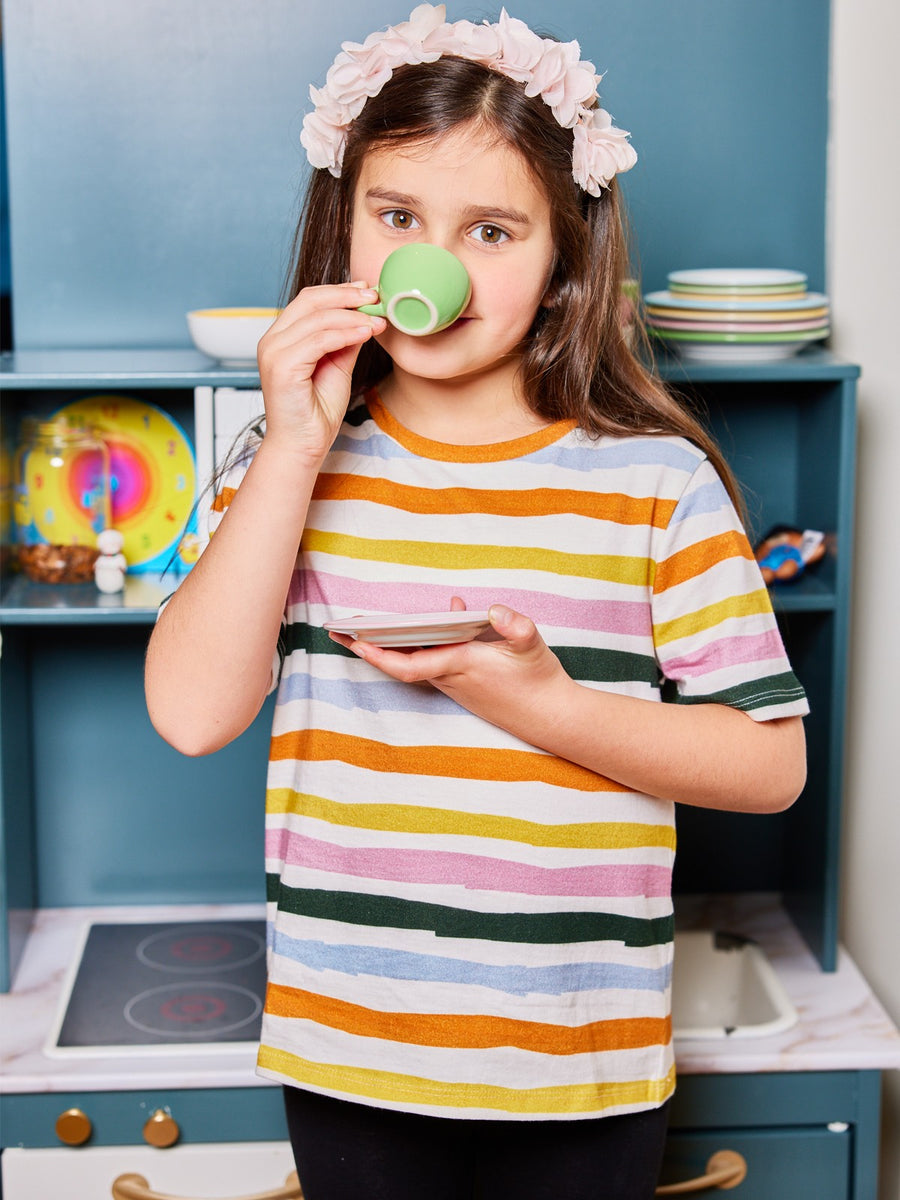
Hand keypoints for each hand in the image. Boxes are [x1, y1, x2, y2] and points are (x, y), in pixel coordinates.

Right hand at [256, 283, 385, 463]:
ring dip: (353, 316)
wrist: (302, 446)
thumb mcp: (337, 366)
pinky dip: (347, 334)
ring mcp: (274, 352)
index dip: (340, 291)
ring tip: (378, 320)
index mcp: (281, 337)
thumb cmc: (316, 412)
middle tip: (376, 297)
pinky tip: (367, 334)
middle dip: (347, 295)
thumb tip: (365, 316)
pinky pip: (320, 340)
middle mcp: (272, 340)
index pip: (309, 299)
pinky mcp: (283, 367)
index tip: (368, 290)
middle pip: (310, 300)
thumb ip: (345, 341)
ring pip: (318, 319)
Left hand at [329, 600, 571, 742]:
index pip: (408, 664)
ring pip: (415, 663)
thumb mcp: (531, 644)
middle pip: (401, 663)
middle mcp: (451, 676)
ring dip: (391, 647)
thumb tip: (492, 609)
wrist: (550, 715)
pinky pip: (431, 663)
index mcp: (460, 664)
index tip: (355, 642)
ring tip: (367, 627)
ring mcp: (455, 683)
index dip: (378, 654)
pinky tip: (436, 621)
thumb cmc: (537, 680)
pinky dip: (420, 646)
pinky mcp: (463, 684)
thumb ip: (514, 624)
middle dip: (370, 647)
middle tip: (341, 631)